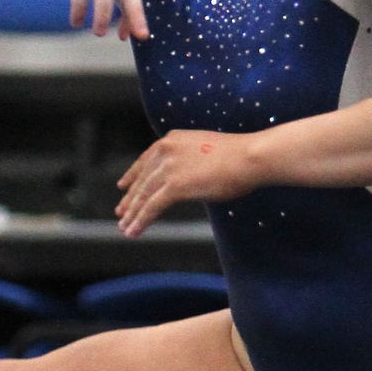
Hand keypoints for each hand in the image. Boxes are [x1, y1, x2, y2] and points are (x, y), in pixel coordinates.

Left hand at [116, 131, 256, 235]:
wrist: (250, 157)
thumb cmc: (239, 157)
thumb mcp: (206, 151)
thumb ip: (190, 161)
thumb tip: (188, 178)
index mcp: (173, 139)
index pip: (145, 160)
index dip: (132, 175)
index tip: (123, 186)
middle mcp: (165, 150)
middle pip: (141, 179)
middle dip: (130, 199)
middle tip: (121, 213)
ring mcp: (168, 167)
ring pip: (143, 195)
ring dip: (133, 214)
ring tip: (125, 228)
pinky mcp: (174, 185)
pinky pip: (151, 207)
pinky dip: (141, 221)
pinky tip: (134, 231)